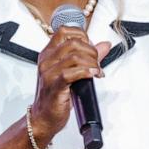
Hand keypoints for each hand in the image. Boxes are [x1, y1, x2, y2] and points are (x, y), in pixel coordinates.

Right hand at [30, 26, 110, 144]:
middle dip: (91, 51)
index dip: (82, 35)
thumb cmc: (55, 96)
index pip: (64, 31)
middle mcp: (46, 60)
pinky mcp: (54, 86)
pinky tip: (93, 75)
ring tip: (96, 71)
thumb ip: (87, 56)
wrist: (43, 117)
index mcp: (48, 53)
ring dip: (92, 63)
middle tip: (97, 63)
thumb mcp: (71, 72)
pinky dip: (87, 72)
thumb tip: (104, 45)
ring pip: (75, 56)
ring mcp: (49, 73)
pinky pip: (72, 73)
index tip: (91, 46)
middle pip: (73, 42)